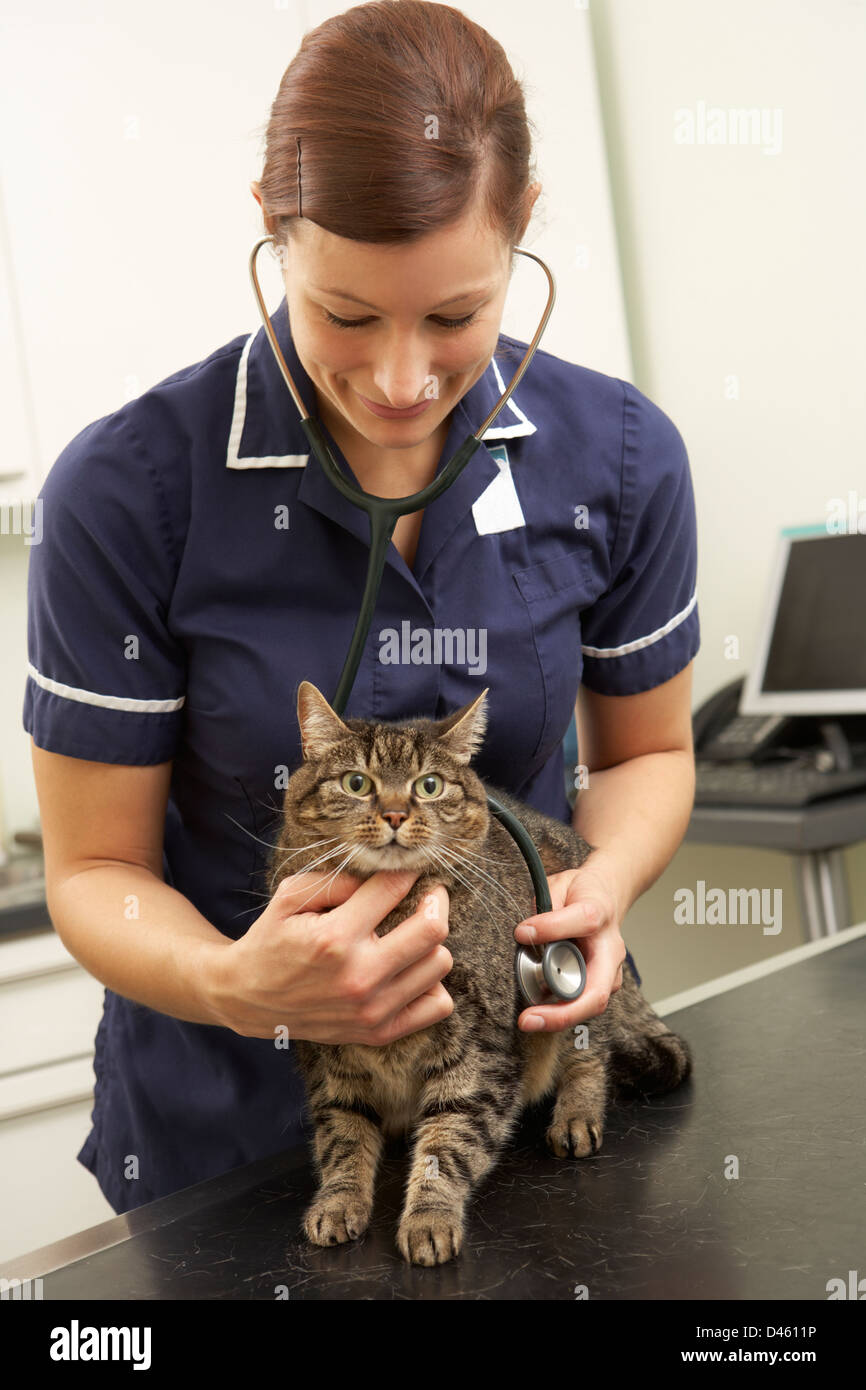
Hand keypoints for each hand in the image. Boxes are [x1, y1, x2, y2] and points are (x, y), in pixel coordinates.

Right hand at [205, 869, 452, 1044]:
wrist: (247, 998)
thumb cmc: (271, 940)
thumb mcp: (290, 896)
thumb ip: (338, 879)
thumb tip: (386, 874)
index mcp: (335, 938)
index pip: (394, 889)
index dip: (406, 871)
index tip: (407, 869)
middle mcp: (358, 976)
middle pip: (433, 929)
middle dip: (435, 900)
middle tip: (427, 894)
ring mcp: (372, 1009)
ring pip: (440, 963)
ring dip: (432, 942)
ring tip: (411, 935)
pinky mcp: (378, 1031)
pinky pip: (438, 1005)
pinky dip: (432, 983)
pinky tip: (410, 970)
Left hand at [513, 860, 627, 1032]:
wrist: (607, 898)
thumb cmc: (582, 894)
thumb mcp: (559, 886)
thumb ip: (545, 908)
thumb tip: (526, 933)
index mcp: (600, 914)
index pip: (583, 921)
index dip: (552, 927)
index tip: (522, 932)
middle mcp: (611, 949)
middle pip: (596, 991)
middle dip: (562, 1013)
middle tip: (528, 1019)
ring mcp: (611, 972)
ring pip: (591, 1004)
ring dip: (560, 1016)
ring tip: (529, 1018)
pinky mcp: (604, 985)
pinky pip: (584, 1004)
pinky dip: (561, 1012)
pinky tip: (540, 1013)